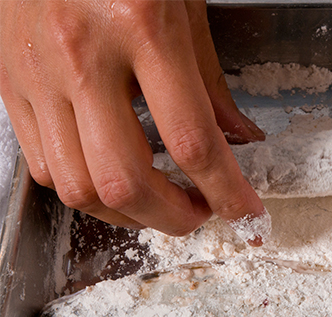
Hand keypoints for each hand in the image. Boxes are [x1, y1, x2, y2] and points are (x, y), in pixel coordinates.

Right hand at [0, 1, 268, 243]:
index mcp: (142, 28)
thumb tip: (238, 136)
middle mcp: (83, 56)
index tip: (244, 211)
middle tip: (198, 213)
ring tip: (157, 202)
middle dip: (172, 217)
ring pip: (77, 187)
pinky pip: (42, 165)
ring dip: (127, 213)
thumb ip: (209, 79)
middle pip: (126, 181)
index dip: (226, 190)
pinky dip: (84, 188)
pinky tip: (110, 176)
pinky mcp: (8, 84)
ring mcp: (37, 74)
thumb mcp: (183, 4)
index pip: (192, 140)